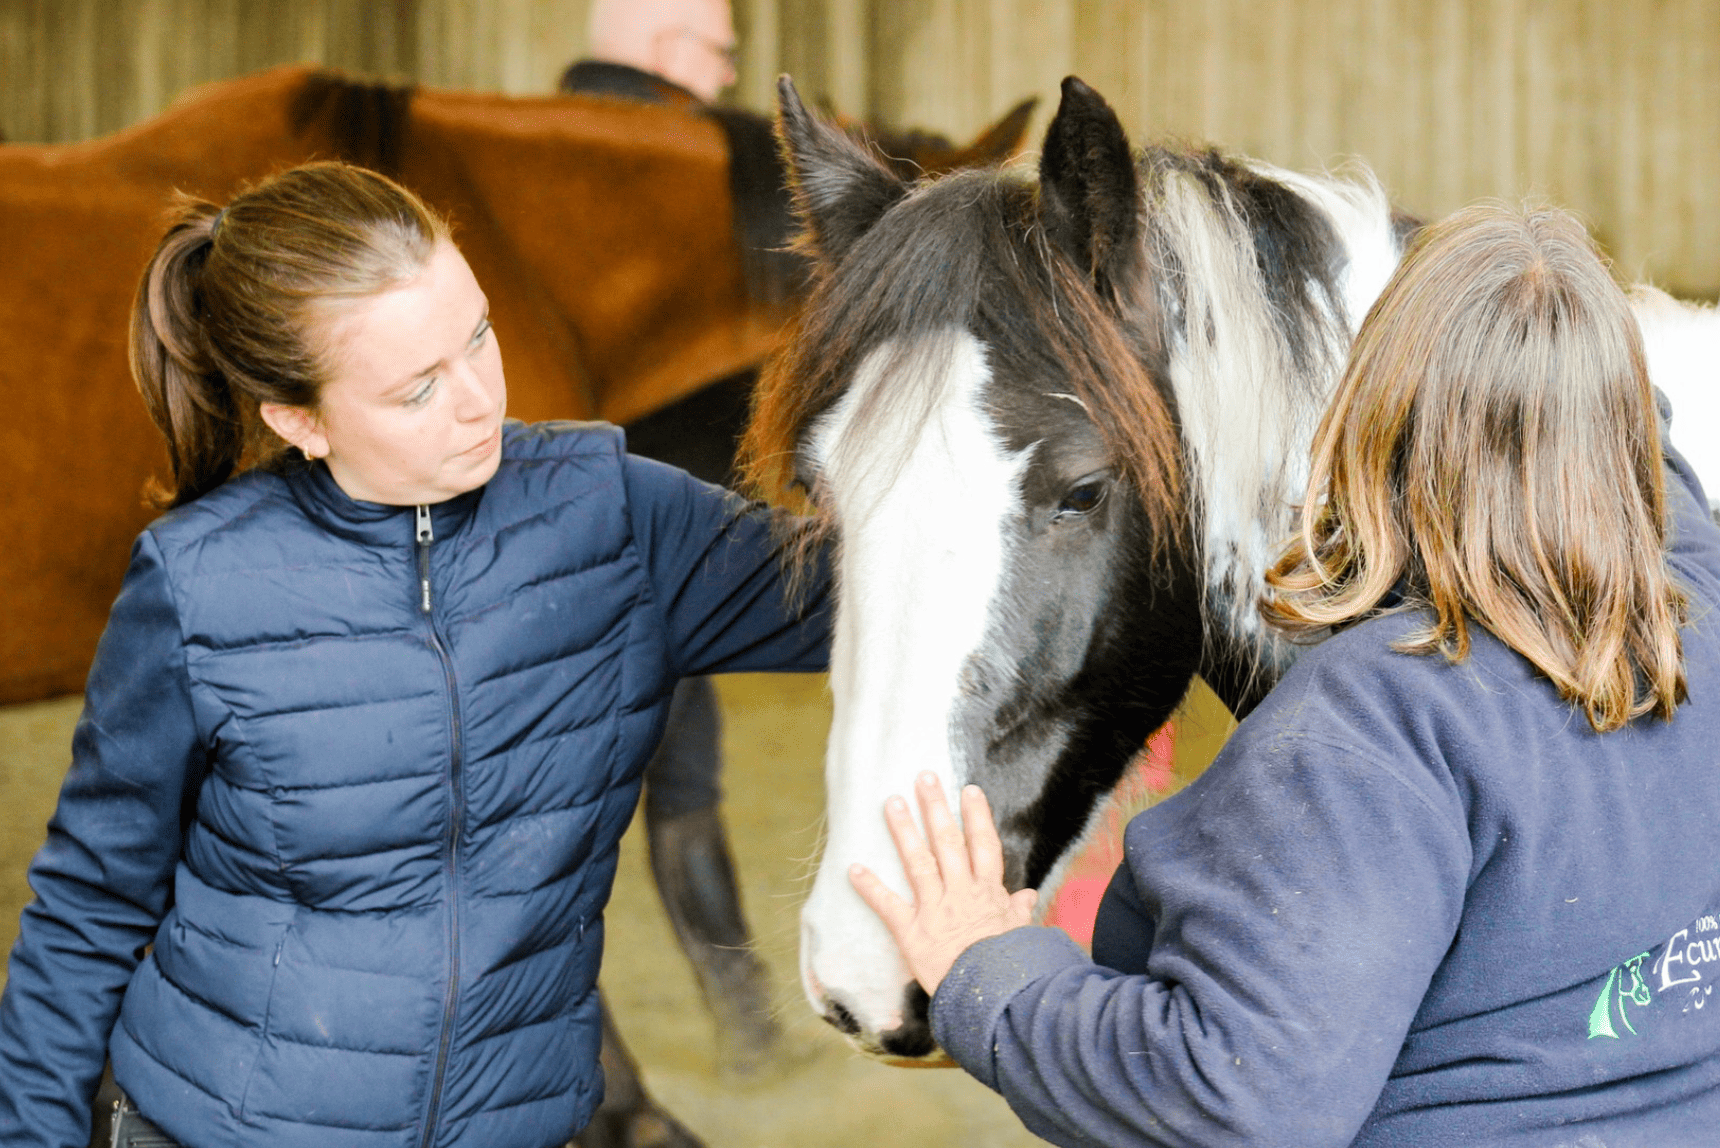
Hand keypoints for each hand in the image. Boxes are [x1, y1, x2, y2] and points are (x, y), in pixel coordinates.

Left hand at [849, 773, 1038, 994]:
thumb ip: (1019, 913)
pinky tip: (854, 868)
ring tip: (891, 802)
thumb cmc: (1009, 969)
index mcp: (988, 894)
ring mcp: (935, 910)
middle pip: (948, 842)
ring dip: (904, 831)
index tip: (968, 790)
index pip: (983, 846)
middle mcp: (961, 894)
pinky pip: (889, 906)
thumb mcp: (1019, 936)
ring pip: (919, 862)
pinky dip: (870, 887)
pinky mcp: (913, 933)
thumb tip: (1029, 895)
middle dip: (935, 808)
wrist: (994, 999)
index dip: (976, 816)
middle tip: (923, 777)